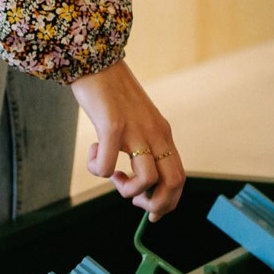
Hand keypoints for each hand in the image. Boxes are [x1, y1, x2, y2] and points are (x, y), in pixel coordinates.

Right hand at [69, 61, 184, 220]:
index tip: (151, 213)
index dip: (169, 202)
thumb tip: (137, 179)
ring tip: (111, 175)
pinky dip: (98, 169)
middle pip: (172, 183)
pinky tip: (93, 151)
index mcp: (163, 134)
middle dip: (154, 204)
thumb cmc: (112, 94)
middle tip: (130, 198)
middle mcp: (156, 133)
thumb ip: (142, 145)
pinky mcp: (112, 126)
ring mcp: (136, 130)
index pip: (180, 177)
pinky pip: (107, 166)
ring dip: (126, 190)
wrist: (96, 60)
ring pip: (146, 179)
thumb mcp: (136, 122)